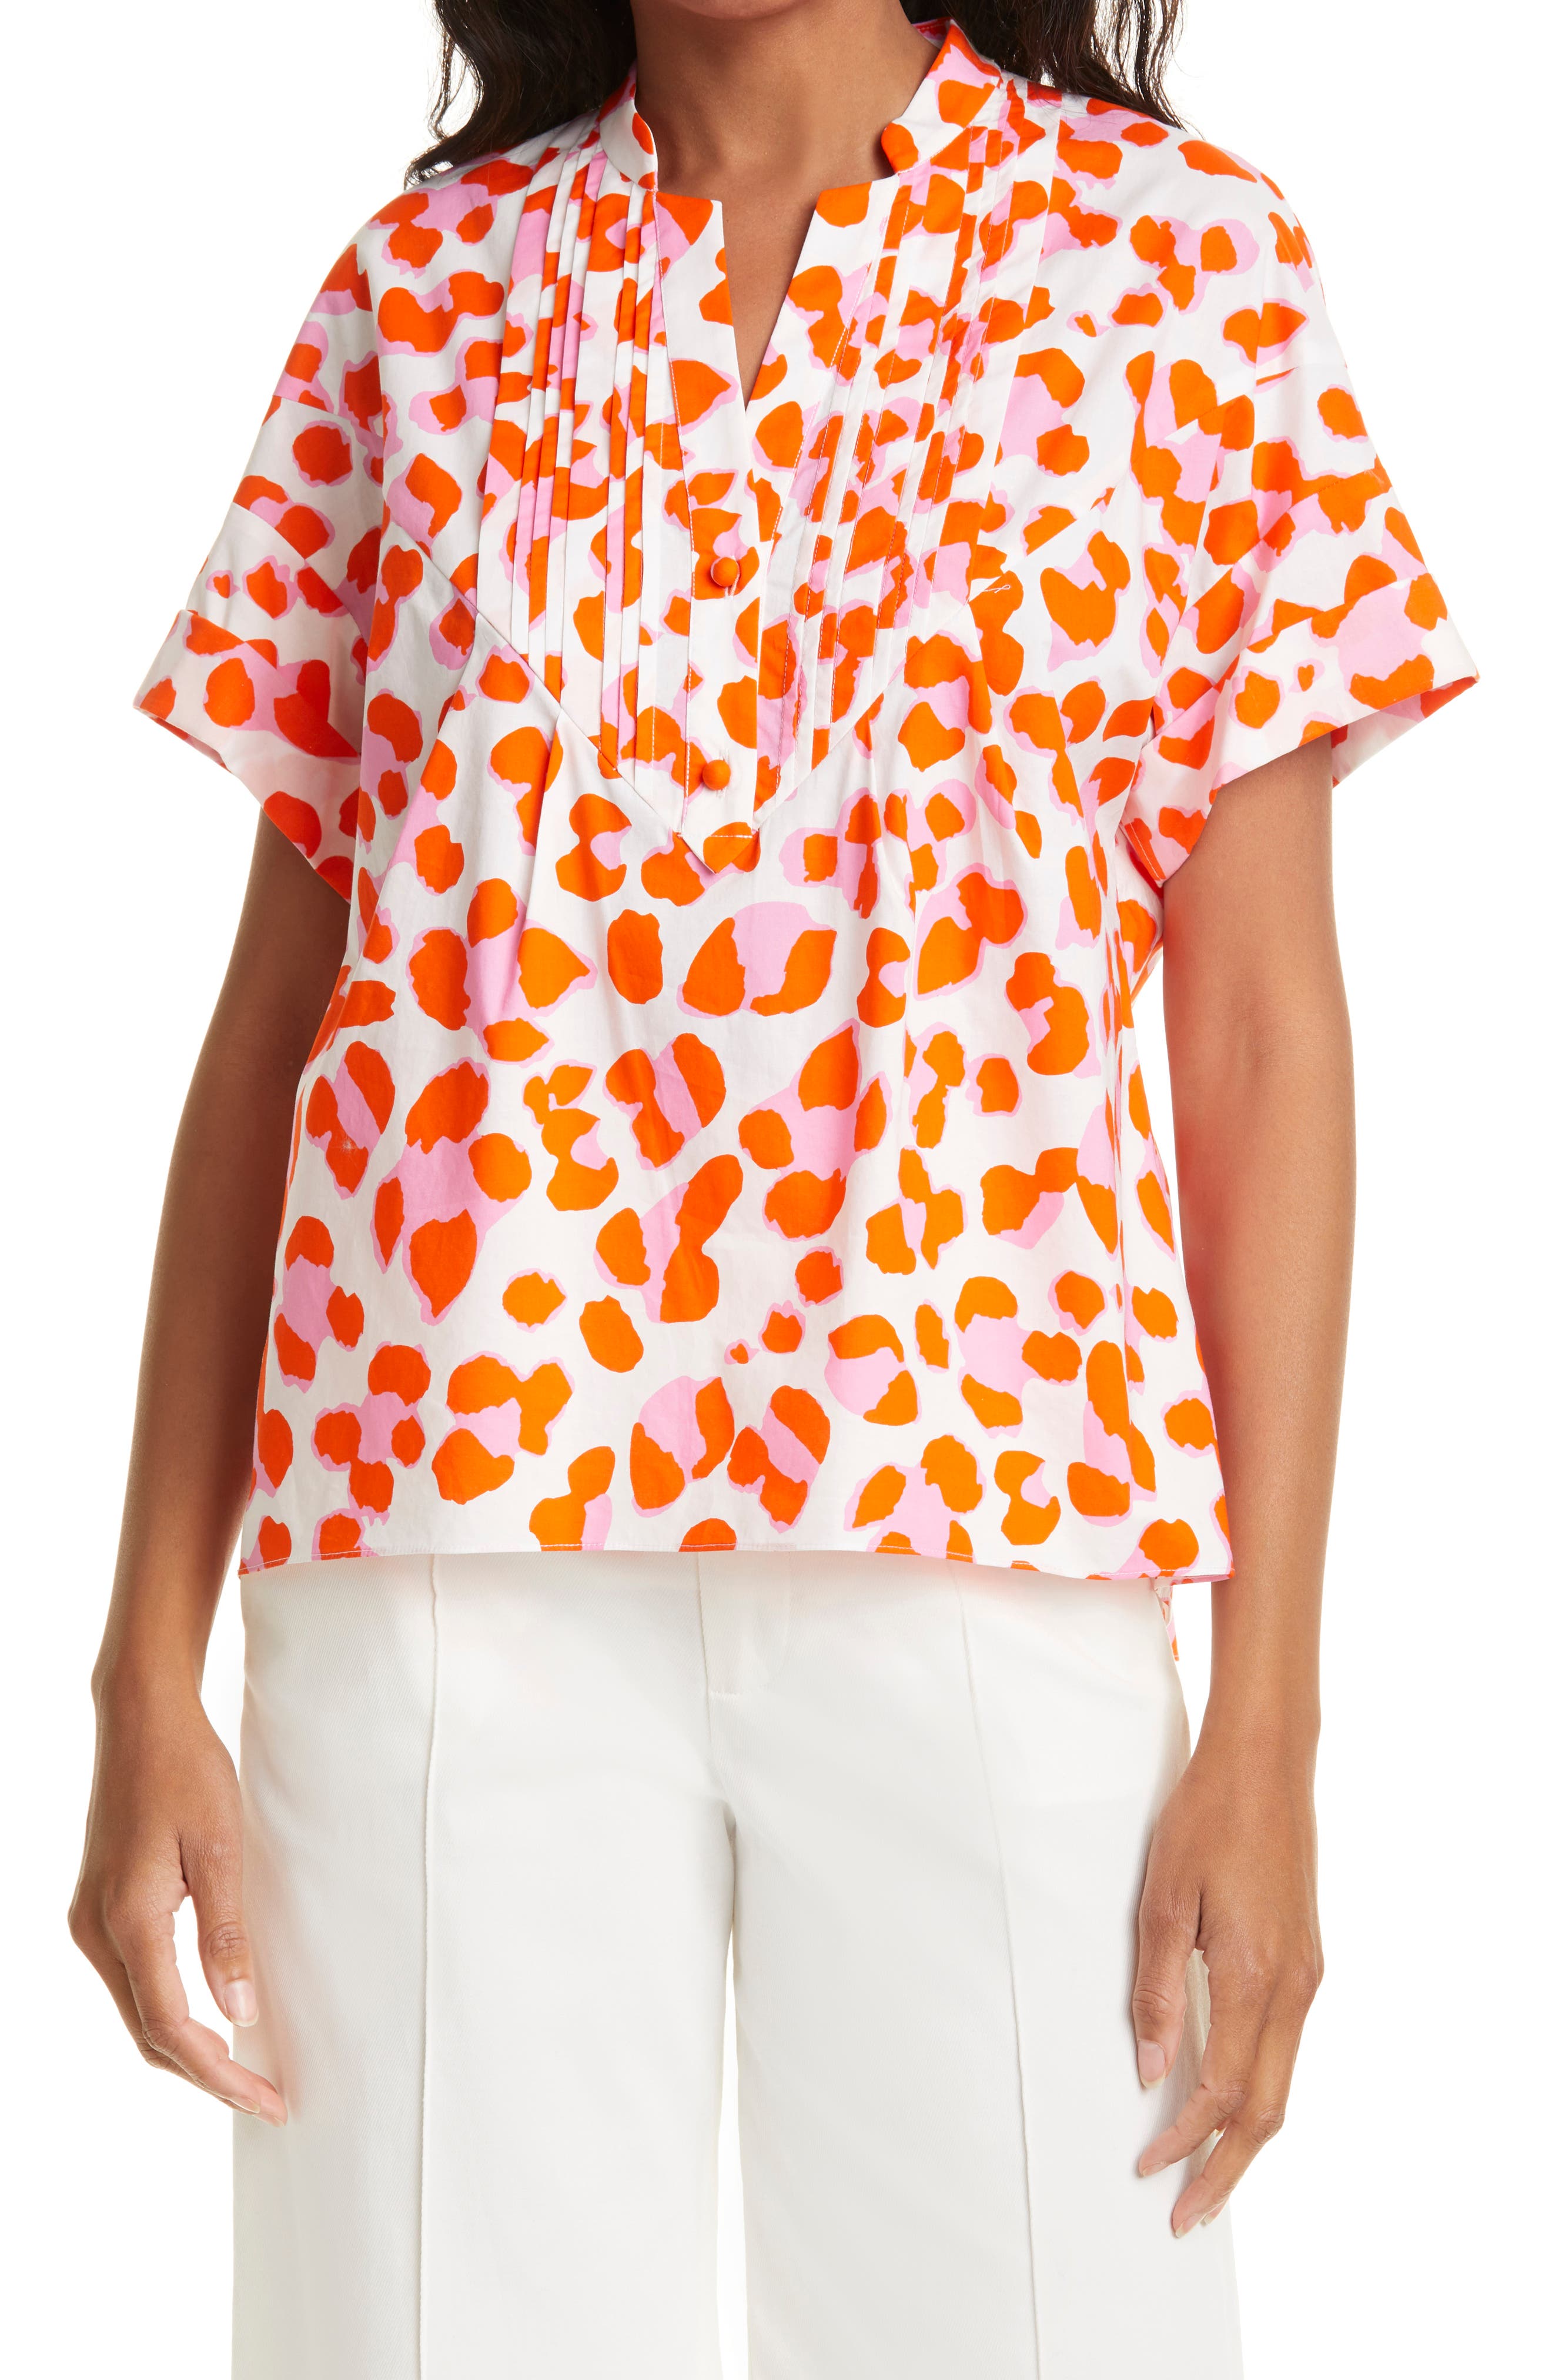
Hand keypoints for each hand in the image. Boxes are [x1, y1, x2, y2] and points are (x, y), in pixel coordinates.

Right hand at [68, 1679, 284, 2123]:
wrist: (141, 1719)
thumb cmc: (186, 1771)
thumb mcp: (220, 1847)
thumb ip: (226, 1934)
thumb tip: (240, 2015)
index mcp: (127, 1921)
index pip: (173, 2027)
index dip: (220, 2074)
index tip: (267, 2101)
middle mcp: (96, 1931)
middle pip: (149, 2031)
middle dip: (206, 2074)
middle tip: (265, 2099)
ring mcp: (91, 1921)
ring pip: (138, 2010)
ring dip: (187, 2048)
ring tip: (245, 2071)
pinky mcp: (100, 1908)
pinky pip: (134, 1981)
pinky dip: (169, 2011)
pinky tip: (209, 2019)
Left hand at [1132, 1723, 1320, 2232]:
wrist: (1266, 1760)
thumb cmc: (1208, 1817)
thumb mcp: (1163, 1898)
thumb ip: (1157, 1989)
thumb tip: (1151, 2069)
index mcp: (1255, 1975)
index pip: (1223, 2090)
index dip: (1184, 2140)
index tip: (1147, 2168)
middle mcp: (1293, 1986)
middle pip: (1267, 2109)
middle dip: (1226, 2170)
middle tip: (1186, 2216)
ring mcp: (1306, 1974)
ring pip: (1282, 2082)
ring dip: (1245, 2136)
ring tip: (1205, 2175)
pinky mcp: (1305, 1958)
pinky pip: (1284, 2046)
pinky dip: (1258, 2089)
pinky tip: (1228, 2101)